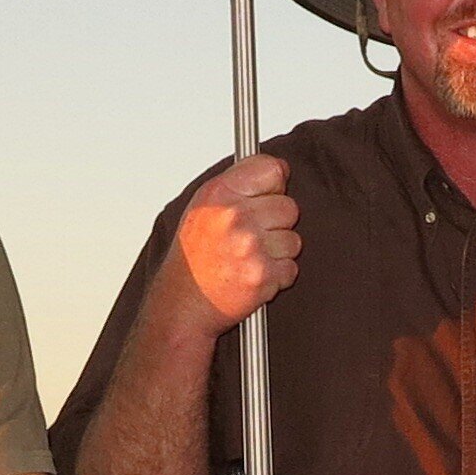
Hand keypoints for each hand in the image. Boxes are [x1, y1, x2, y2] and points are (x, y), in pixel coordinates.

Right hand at [167, 153, 300, 330]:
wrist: (182, 305)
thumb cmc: (193, 260)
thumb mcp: (203, 208)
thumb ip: (239, 184)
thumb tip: (279, 169)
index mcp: (219, 194)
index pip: (271, 169)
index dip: (274, 184)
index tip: (267, 195)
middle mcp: (234, 216)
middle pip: (289, 207)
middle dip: (276, 224)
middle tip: (251, 238)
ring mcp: (250, 246)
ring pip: (294, 240)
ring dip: (278, 252)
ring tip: (250, 259)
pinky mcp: (263, 275)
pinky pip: (291, 268)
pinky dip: (277, 277)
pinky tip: (253, 276)